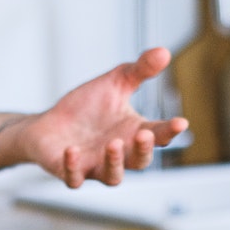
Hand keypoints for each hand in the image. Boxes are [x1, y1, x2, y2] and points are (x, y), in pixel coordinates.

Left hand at [25, 47, 187, 187]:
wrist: (49, 124)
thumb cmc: (86, 108)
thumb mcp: (114, 83)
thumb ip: (139, 70)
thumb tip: (164, 52)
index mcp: (133, 133)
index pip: (158, 136)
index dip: (169, 131)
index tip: (180, 122)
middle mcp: (118, 155)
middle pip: (139, 162)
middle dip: (143, 150)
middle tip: (144, 134)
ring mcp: (94, 166)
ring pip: (112, 177)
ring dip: (114, 162)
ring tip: (113, 144)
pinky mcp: (69, 172)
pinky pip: (74, 178)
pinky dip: (73, 167)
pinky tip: (71, 150)